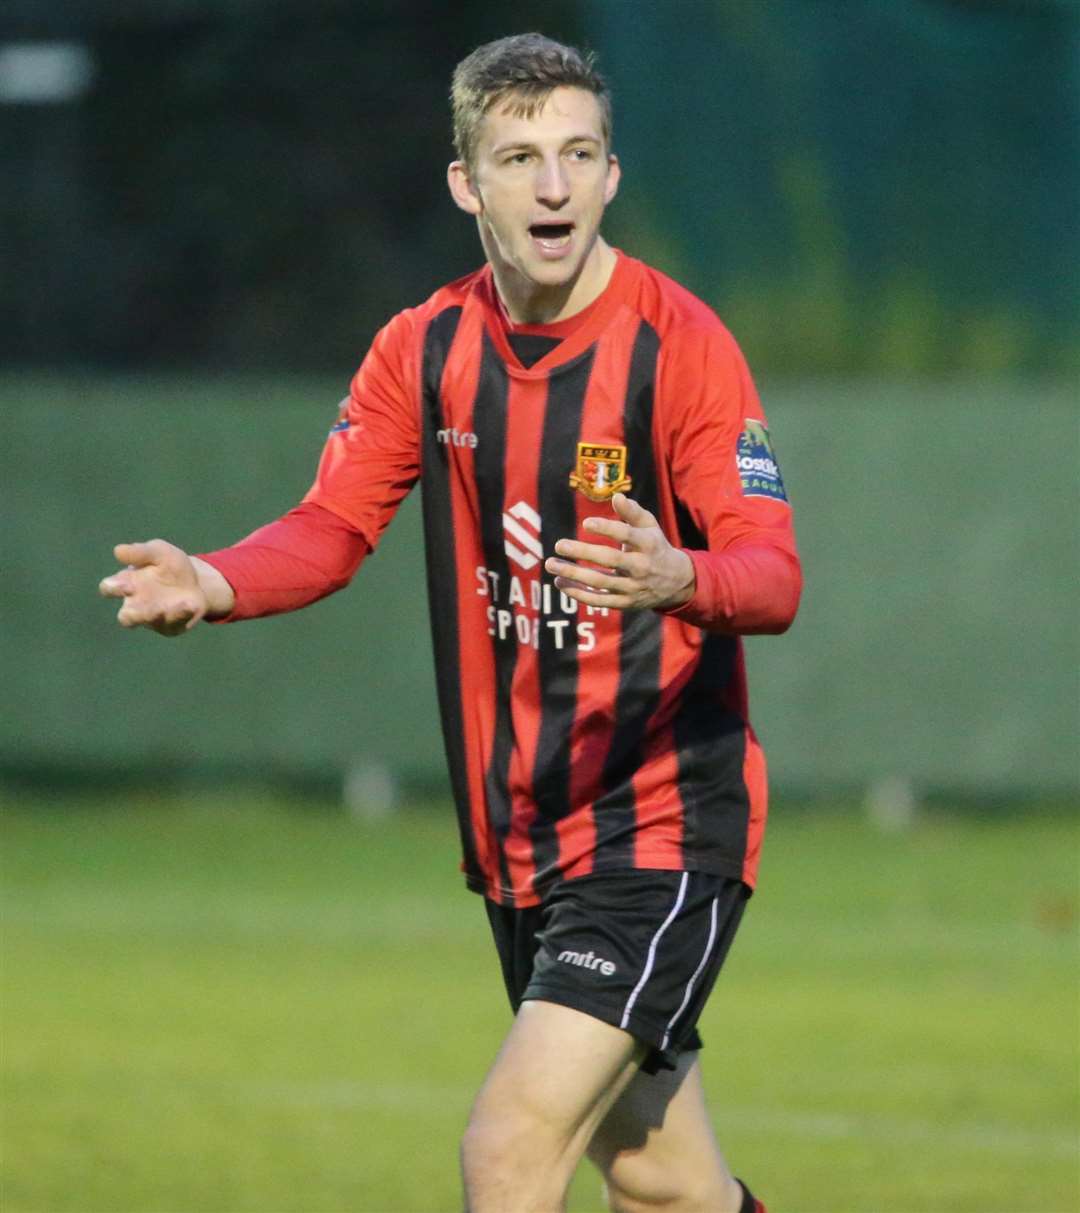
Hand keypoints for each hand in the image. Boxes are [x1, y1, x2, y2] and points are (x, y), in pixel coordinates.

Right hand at [99, 540, 222, 635]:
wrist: (197, 581)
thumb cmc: (168, 565)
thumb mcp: (159, 552)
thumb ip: (140, 552)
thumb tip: (118, 551)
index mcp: (127, 584)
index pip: (109, 588)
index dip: (113, 588)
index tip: (126, 584)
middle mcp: (136, 605)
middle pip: (125, 617)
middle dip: (131, 613)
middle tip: (143, 606)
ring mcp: (154, 618)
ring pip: (149, 622)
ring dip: (155, 615)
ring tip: (164, 607)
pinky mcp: (171, 626)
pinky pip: (174, 624)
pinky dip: (181, 615)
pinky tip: (189, 605)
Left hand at [544, 493, 695, 612]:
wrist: (676, 582)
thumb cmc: (655, 546)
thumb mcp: (649, 526)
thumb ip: (632, 511)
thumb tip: (616, 497)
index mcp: (648, 544)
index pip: (626, 535)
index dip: (606, 528)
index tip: (585, 523)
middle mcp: (641, 567)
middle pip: (610, 560)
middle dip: (583, 552)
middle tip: (559, 545)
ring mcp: (633, 587)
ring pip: (600, 582)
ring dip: (573, 574)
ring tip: (551, 564)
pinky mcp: (625, 603)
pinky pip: (599, 600)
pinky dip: (577, 593)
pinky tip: (560, 582)